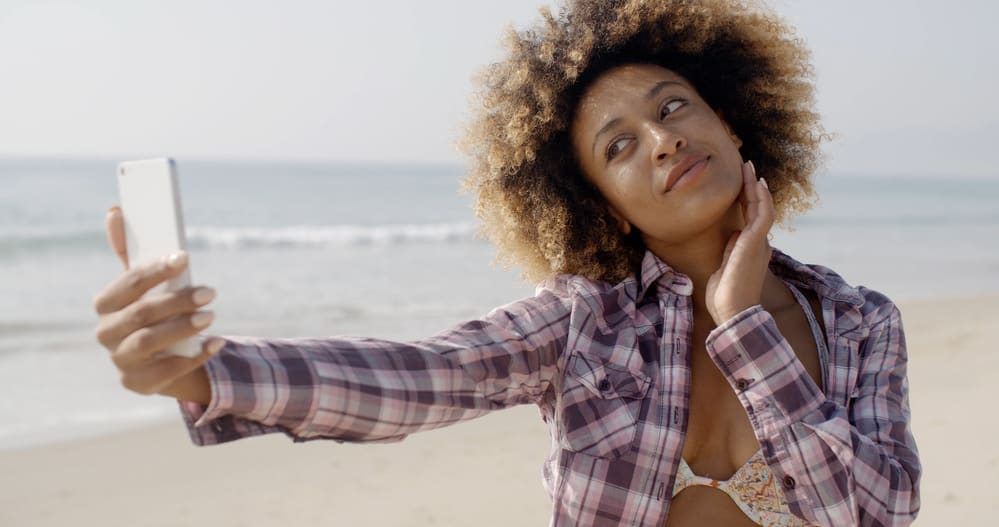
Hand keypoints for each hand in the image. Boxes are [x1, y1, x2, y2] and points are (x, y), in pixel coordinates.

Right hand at [92, 207, 219, 402]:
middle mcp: (106, 333)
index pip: (126, 284)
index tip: (184, 258)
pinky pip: (166, 373)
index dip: (155, 270)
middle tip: (210, 292)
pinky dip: (194, 357)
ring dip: (182, 328)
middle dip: (176, 301)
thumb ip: (131, 251)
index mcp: (105, 304)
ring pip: (148, 342)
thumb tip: (116, 210)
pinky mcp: (138, 384)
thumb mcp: (144, 284)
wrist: (161, 358)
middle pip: (140, 314)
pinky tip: (216, 343)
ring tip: (211, 316)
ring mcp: (120, 361)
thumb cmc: (153, 311)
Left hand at [705, 161, 773, 324]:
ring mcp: (758, 243)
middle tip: (746, 167)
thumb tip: (732, 236)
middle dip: (751, 187)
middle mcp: (759, 244)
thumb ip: (730, 251)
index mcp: (751, 250)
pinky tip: (756, 183)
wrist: (732, 313)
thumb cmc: (726, 297)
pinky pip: (762, 215)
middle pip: (757, 209)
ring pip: (761, 207)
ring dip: (755, 187)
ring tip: (748, 168)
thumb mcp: (725, 268)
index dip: (747, 200)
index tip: (741, 184)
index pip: (751, 219)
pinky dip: (761, 198)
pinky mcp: (755, 243)